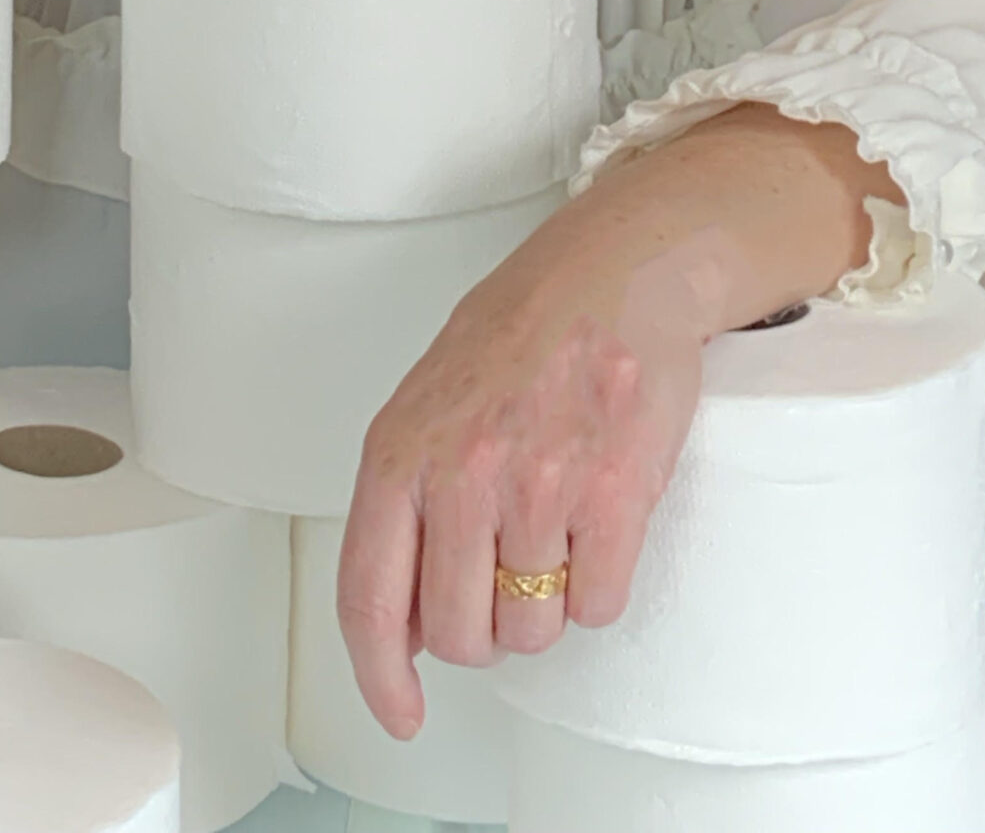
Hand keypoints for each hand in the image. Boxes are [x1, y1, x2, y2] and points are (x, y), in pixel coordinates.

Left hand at [335, 248, 710, 740]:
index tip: (401, 712)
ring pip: (533, 630)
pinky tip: (598, 520)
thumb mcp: (429, 401)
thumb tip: (408, 613)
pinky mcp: (613, 496)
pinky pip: (598, 605)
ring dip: (547, 603)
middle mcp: (462, 477)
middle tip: (506, 572)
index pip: (369, 599)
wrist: (615, 271)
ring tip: (557, 524)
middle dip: (484, 625)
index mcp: (400, 453)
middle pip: (460, 635)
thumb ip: (406, 500)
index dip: (380, 676)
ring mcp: (539, 490)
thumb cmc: (523, 328)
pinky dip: (601, 583)